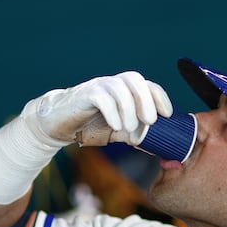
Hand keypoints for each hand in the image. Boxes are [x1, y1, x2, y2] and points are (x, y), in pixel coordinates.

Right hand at [25, 71, 172, 146]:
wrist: (59, 124)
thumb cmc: (91, 125)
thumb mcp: (119, 130)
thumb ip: (137, 134)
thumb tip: (160, 147)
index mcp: (125, 90)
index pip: (147, 84)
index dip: (159, 97)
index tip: (167, 114)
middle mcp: (112, 84)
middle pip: (134, 79)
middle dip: (146, 100)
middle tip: (149, 122)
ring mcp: (97, 87)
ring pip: (118, 87)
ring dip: (129, 108)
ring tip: (129, 128)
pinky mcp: (84, 95)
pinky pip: (101, 97)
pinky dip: (112, 112)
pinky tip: (116, 126)